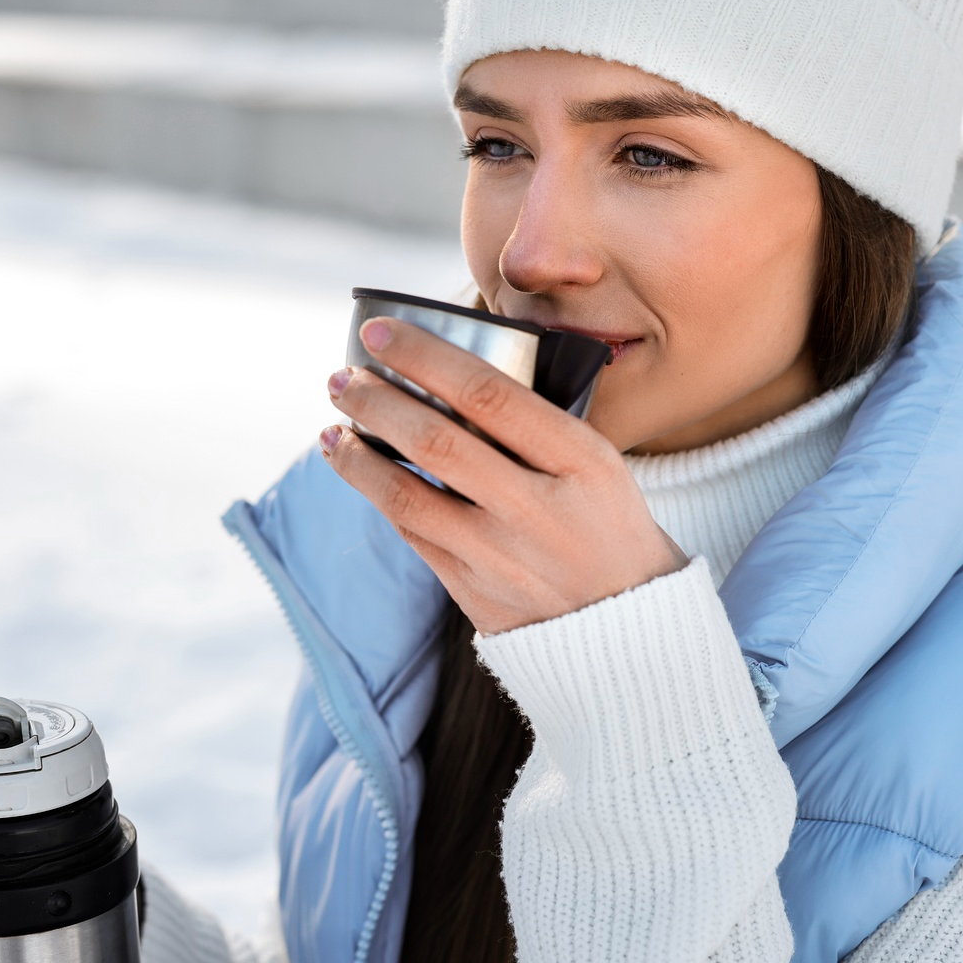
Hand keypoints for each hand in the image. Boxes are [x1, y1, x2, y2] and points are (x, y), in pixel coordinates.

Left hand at [320, 317, 686, 635]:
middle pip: (437, 442)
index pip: (489, 394)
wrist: (629, 629)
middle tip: (342, 378)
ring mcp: (503, 557)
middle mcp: (540, 509)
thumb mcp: (601, 465)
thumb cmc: (608, 526)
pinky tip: (358, 469)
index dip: (425, 358)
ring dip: (357, 456)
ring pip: (406, 495)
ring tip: (333, 427)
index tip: (382, 333)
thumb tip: (452, 372)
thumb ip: (541, 425)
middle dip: (376, 402)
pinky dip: (379, 495)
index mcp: (582, 462)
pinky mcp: (475, 594)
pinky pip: (413, 534)